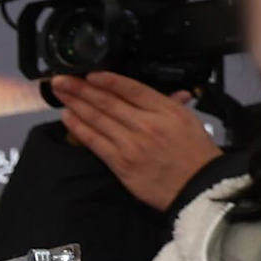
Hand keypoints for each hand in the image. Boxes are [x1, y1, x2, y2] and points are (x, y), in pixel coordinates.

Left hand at [48, 73, 223, 211]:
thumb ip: (174, 104)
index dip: (107, 80)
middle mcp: (147, 124)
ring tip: (60, 93)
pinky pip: (95, 142)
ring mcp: (132, 144)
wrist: (199, 188)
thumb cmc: (196, 155)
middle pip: (108, 101)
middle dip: (81, 88)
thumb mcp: (190, 121)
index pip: (131, 88)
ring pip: (98, 119)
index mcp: (165, 110)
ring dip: (75, 103)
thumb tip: (176, 92)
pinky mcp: (121, 163)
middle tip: (62, 79)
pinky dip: (79, 128)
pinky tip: (67, 117)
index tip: (90, 73)